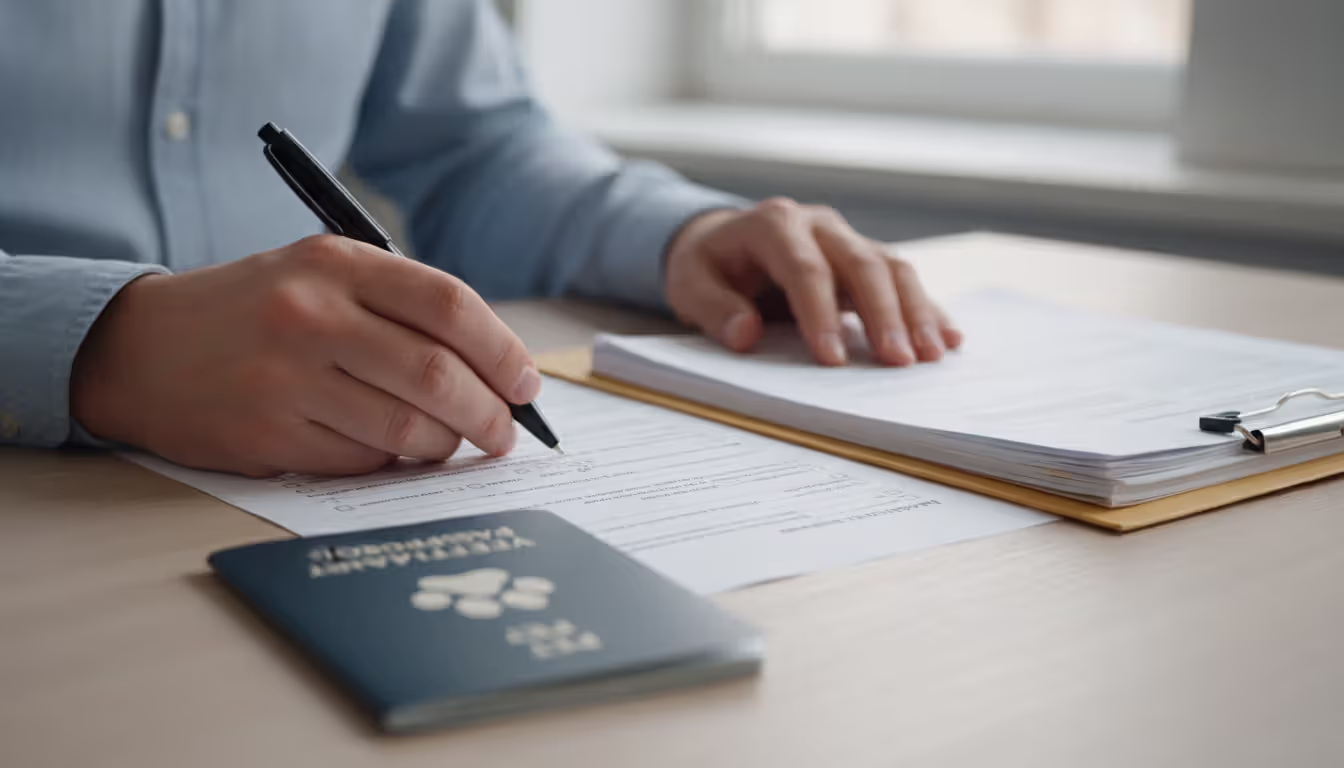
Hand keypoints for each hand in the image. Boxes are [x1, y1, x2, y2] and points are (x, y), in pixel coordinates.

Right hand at [71, 235, 538, 476]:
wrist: (142, 348)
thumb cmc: (256, 312)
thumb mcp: (321, 274)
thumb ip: (402, 307)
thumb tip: (496, 368)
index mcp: (336, 262)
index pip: (449, 305)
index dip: (503, 351)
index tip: (526, 384)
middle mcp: (311, 314)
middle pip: (438, 374)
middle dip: (490, 414)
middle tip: (504, 434)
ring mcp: (286, 377)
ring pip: (407, 427)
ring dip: (444, 445)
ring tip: (448, 442)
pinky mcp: (267, 434)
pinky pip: (362, 459)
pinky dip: (390, 460)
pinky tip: (384, 447)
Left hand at [664, 199, 962, 365]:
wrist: (723, 242)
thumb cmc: (708, 266)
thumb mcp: (689, 284)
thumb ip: (713, 308)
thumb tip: (744, 334)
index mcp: (773, 224)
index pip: (805, 269)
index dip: (821, 314)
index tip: (832, 360)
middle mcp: (818, 224)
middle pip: (862, 263)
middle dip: (884, 314)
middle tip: (899, 362)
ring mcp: (847, 239)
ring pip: (892, 267)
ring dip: (915, 312)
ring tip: (930, 356)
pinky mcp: (865, 258)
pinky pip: (903, 280)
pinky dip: (926, 309)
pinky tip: (947, 339)